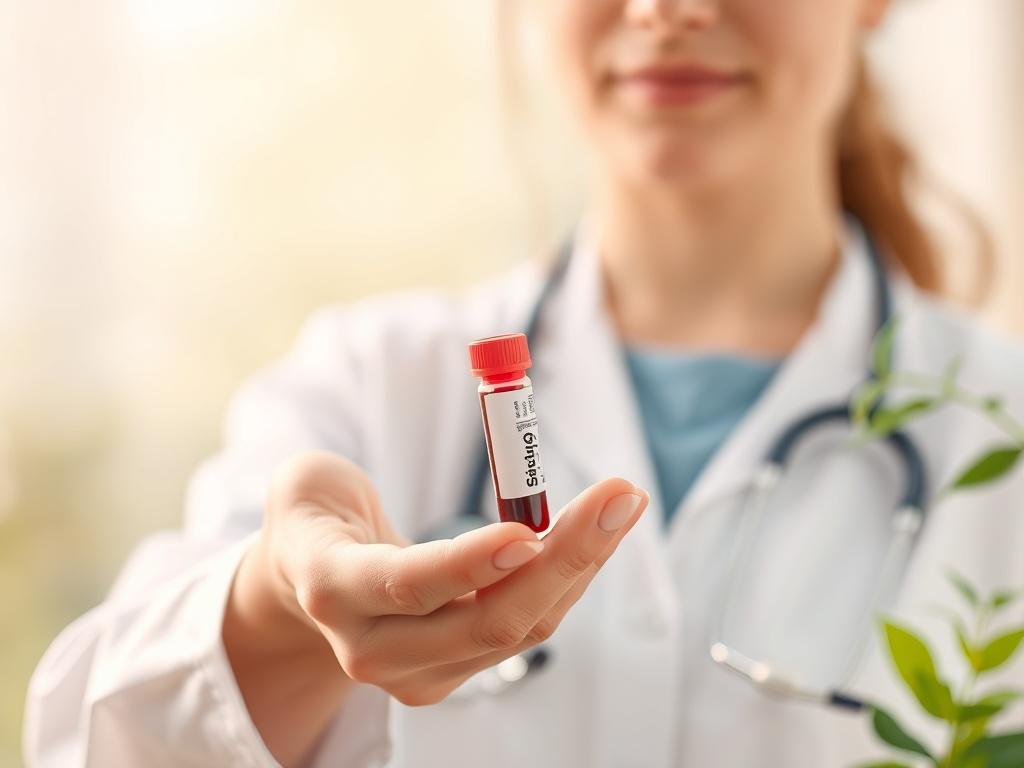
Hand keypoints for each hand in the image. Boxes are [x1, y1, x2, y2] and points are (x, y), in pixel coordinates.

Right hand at [257, 450, 648, 705]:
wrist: (302, 587)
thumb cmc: (318, 519)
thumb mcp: (315, 479)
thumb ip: (373, 470)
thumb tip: (456, 455)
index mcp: (330, 587)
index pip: (408, 585)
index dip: (470, 562)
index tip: (530, 530)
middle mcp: (371, 647)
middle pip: (485, 621)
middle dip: (564, 558)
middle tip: (621, 497)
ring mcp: (413, 674)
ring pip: (520, 627)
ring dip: (580, 564)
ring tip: (620, 504)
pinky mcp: (450, 675)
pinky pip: (525, 628)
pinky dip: (565, 580)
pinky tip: (591, 537)